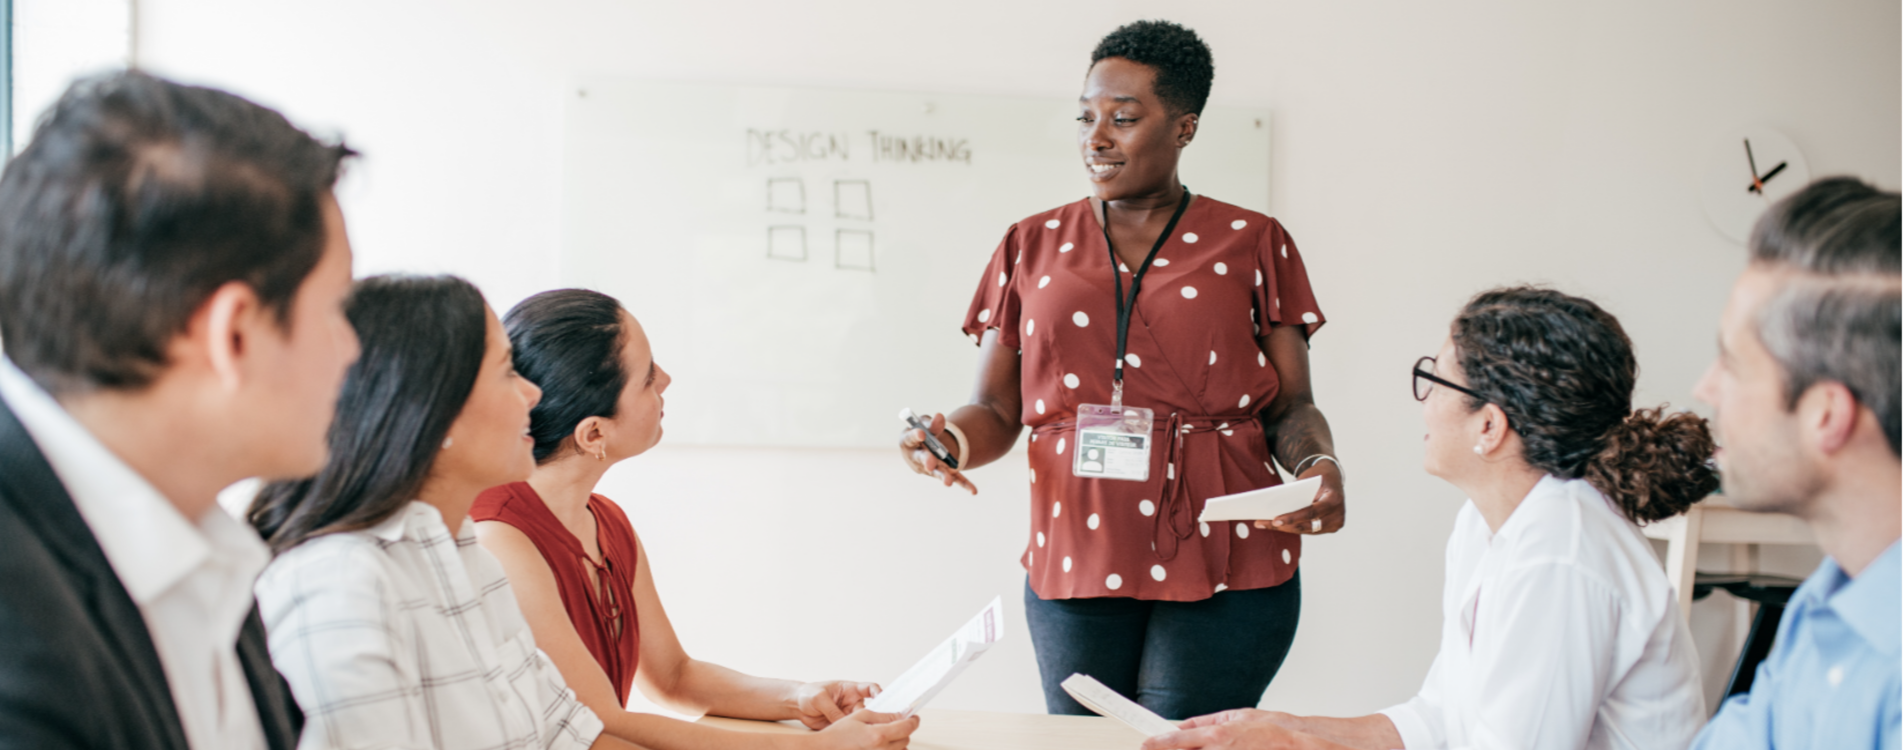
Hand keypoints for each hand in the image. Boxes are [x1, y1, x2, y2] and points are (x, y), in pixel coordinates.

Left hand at [793, 680, 880, 730]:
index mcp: (850, 690)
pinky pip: (851, 732)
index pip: (870, 688)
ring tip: (863, 734)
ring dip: (864, 729)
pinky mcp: (842, 727)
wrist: (797, 705)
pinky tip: (855, 741)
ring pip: (862, 724)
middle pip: (870, 710)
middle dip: (875, 717)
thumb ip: (832, 710)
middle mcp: (852, 703)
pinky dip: (854, 737)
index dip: (878, 693)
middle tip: (877, 723)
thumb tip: (842, 722)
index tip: (882, 698)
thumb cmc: (809, 694)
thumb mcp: (819, 698)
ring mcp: (848, 716)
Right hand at [808, 708, 918, 749]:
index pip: (907, 727)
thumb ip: (883, 716)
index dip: (913, 720)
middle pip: (906, 739)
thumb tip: (901, 715)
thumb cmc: (838, 734)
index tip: (914, 717)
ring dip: (899, 742)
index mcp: (878, 736)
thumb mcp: (860, 716)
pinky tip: (883, 745)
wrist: (825, 749)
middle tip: (897, 724)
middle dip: (904, 730)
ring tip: (887, 736)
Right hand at [897, 412, 976, 494]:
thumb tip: (940, 417)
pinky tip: (973, 490)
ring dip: (943, 476)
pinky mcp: (943, 472)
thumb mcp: (924, 424)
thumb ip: (932, 423)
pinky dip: (964, 483)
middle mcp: (916, 458)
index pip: (910, 439)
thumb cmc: (921, 432)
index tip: (922, 434)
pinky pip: (955, 477)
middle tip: (931, 464)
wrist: (922, 447)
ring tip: (948, 482)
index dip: (916, 436)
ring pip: (937, 471)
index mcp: (908, 442)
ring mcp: (930, 468)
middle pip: (922, 459)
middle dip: (927, 461)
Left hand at [1142, 710, 1306, 749]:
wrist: (1294, 744)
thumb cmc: (1268, 729)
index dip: (1157, 744)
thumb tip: (1183, 725)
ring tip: (1187, 749)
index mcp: (1215, 735)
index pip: (1175, 741)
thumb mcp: (1234, 716)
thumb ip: (1205, 722)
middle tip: (1152, 749)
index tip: (1145, 745)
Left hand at [1261, 460, 1343, 534]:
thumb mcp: (1307, 479)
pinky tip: (1275, 525)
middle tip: (1261, 523)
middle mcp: (1338, 515)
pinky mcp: (1330, 528)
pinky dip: (1292, 527)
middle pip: (1306, 525)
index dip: (1292, 518)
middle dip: (1282, 525)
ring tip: (1263, 524)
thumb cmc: (1317, 476)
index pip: (1311, 512)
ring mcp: (1335, 524)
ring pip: (1305, 530)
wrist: (1332, 477)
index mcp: (1334, 500)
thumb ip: (1295, 494)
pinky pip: (1308, 530)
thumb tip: (1273, 508)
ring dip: (1284, 528)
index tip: (1274, 520)